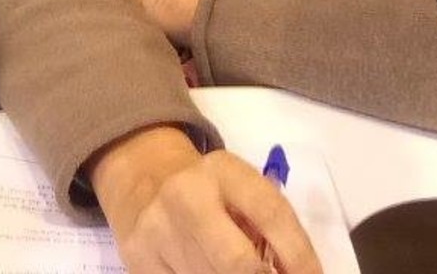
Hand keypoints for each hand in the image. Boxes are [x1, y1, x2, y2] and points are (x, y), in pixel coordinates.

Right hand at [91, 127, 322, 273]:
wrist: (143, 183)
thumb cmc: (209, 189)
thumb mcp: (239, 187)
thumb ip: (266, 223)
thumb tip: (298, 270)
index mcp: (224, 172)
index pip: (270, 213)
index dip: (298, 252)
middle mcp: (188, 199)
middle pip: (236, 262)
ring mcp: (158, 235)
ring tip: (251, 270)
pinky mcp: (139, 265)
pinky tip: (212, 272)